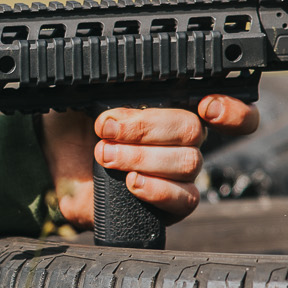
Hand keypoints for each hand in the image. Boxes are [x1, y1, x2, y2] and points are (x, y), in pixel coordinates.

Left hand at [40, 96, 260, 228]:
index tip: (206, 105)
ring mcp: (180, 175)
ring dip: (141, 157)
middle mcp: (184, 142)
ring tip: (106, 155)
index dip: (231, 108)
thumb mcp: (85, 99)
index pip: (226, 108)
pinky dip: (157, 189)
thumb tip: (115, 82)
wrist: (56, 174)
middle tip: (108, 130)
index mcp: (172, 109)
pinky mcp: (172, 205)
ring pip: (187, 162)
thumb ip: (107, 87)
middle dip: (146, 128)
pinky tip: (131, 182)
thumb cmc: (74, 133)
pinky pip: (184, 199)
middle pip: (194, 130)